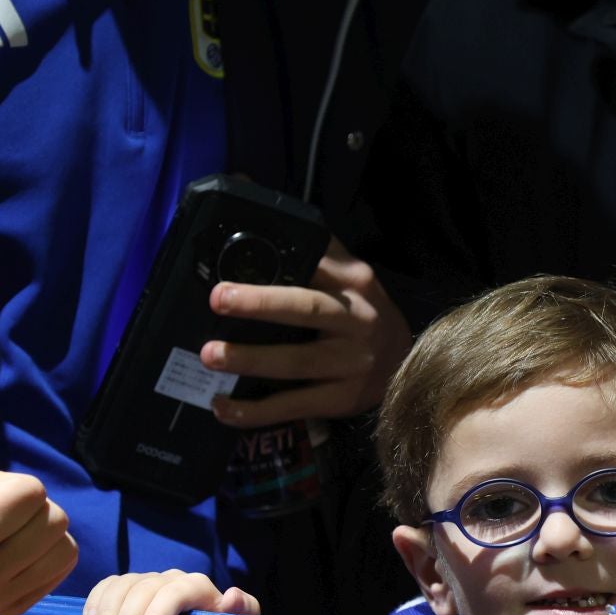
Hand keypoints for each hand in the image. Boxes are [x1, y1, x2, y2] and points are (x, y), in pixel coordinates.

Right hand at [0, 437, 77, 614]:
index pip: (30, 493)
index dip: (3, 482)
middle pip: (55, 519)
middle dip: (26, 505)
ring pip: (65, 544)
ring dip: (39, 526)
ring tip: (3, 527)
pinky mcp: (15, 608)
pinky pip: (64, 564)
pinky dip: (48, 549)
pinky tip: (14, 546)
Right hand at [81, 569, 259, 614]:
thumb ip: (243, 611)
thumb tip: (231, 597)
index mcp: (199, 587)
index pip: (177, 591)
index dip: (159, 613)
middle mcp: (171, 579)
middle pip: (145, 589)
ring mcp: (147, 582)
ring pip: (123, 586)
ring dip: (108, 613)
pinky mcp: (128, 589)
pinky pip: (108, 586)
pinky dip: (96, 600)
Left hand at [202, 236, 411, 427]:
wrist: (404, 359)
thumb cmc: (361, 311)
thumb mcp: (350, 276)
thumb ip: (314, 250)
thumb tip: (253, 203)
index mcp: (354, 282)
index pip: (317, 264)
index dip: (282, 260)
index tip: (239, 260)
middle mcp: (357, 320)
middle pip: (307, 309)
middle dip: (261, 304)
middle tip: (217, 299)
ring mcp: (352, 364)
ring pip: (297, 363)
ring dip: (251, 359)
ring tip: (211, 355)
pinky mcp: (342, 400)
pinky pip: (294, 406)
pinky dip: (256, 411)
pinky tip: (223, 407)